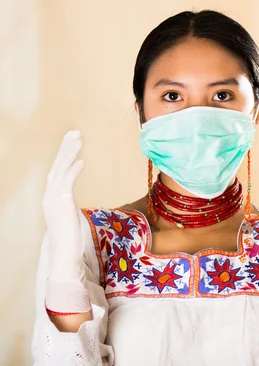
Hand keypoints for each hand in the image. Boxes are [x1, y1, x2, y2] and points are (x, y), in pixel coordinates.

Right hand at [43, 130, 89, 312]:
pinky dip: (73, 171)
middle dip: (65, 148)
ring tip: (77, 139)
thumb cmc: (69, 236)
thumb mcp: (68, 214)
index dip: (63, 156)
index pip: (56, 171)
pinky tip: (81, 162)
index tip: (72, 142)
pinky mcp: (62, 204)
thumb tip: (71, 196)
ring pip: (61, 170)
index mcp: (51, 197)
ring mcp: (54, 199)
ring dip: (69, 154)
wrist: (64, 253)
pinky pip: (66, 183)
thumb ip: (68, 202)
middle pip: (57, 166)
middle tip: (74, 133)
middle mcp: (49, 195)